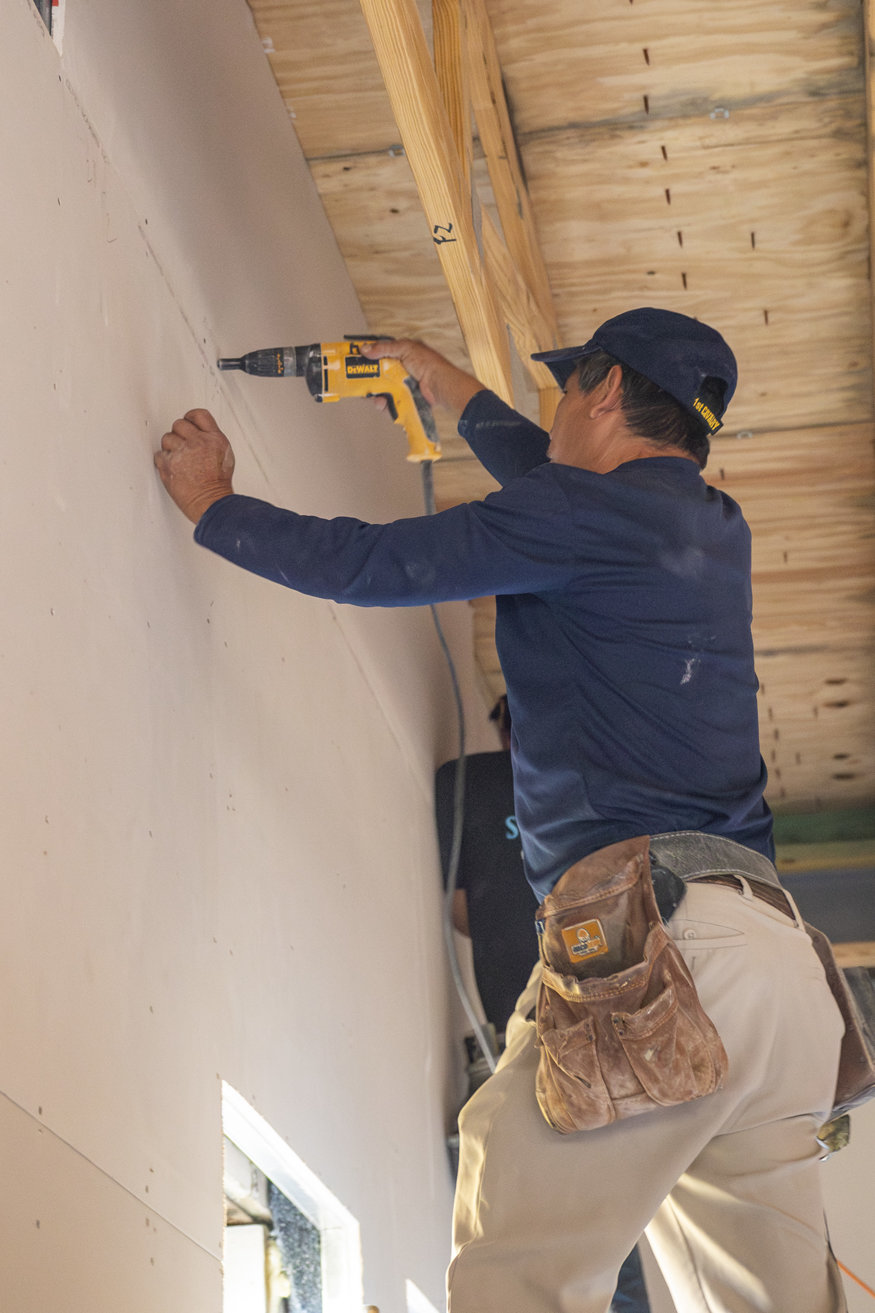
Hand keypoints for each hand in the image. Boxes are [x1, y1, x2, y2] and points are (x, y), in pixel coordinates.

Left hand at [154, 408, 234, 522]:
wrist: (211, 502)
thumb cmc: (218, 485)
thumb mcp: (225, 456)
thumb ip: (211, 440)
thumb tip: (199, 433)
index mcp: (214, 439)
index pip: (199, 415)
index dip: (190, 418)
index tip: (188, 423)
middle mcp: (198, 442)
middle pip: (179, 424)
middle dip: (179, 434)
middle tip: (182, 446)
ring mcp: (182, 453)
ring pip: (167, 438)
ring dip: (170, 448)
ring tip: (179, 460)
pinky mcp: (168, 464)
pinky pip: (159, 455)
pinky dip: (163, 461)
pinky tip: (173, 468)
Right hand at [360, 338, 483, 418]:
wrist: (441, 386)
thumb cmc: (430, 364)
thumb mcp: (405, 348)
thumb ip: (384, 348)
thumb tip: (365, 349)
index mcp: (402, 354)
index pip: (380, 354)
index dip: (368, 358)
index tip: (355, 362)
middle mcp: (401, 369)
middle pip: (378, 374)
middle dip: (369, 379)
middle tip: (360, 383)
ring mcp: (403, 384)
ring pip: (382, 390)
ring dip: (376, 393)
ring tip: (374, 396)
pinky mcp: (405, 398)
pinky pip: (390, 401)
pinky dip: (385, 403)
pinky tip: (383, 403)